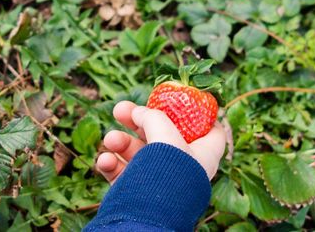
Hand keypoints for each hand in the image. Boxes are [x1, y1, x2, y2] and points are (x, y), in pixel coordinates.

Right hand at [93, 100, 228, 181]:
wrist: (151, 212)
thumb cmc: (169, 171)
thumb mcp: (165, 131)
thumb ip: (152, 116)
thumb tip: (137, 112)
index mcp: (202, 154)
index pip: (209, 131)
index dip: (196, 114)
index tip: (180, 101)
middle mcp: (182, 167)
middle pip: (160, 136)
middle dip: (137, 121)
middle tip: (120, 109)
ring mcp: (159, 180)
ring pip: (137, 154)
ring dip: (120, 142)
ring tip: (110, 140)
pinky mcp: (137, 192)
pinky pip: (122, 173)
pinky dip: (111, 164)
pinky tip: (105, 161)